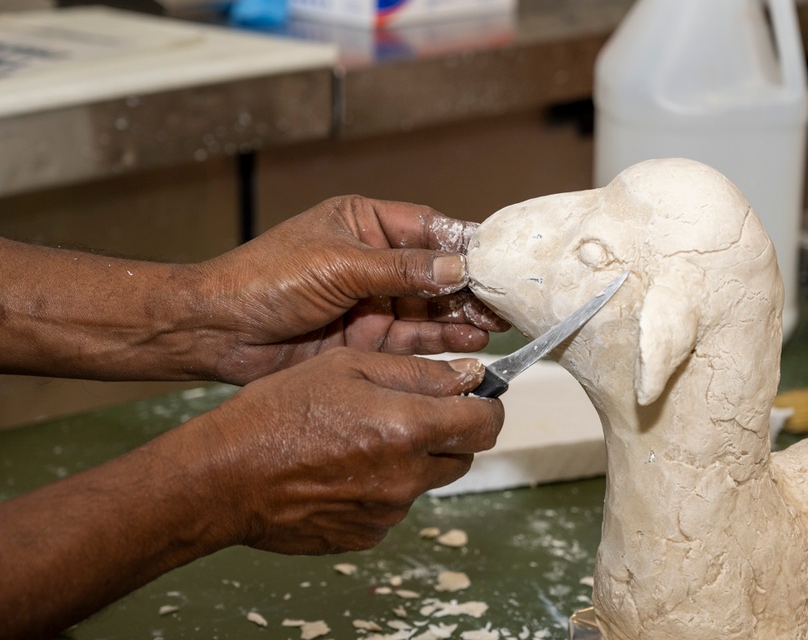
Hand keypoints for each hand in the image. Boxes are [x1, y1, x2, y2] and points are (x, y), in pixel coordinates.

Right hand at [191, 350, 501, 553]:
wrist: (225, 475)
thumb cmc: (279, 411)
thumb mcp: (348, 366)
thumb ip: (418, 372)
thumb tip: (470, 377)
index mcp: (408, 428)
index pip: (486, 423)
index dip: (487, 405)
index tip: (476, 397)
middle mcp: (407, 477)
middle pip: (463, 456)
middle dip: (449, 432)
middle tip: (410, 413)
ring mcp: (387, 512)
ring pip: (426, 482)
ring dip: (412, 460)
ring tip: (361, 439)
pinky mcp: (366, 535)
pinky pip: (393, 507)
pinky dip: (382, 488)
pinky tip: (344, 469)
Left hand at [195, 196, 507, 384]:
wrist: (218, 332)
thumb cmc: (264, 280)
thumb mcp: (338, 266)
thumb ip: (401, 270)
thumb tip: (459, 269)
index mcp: (365, 224)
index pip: (428, 230)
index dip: (465, 247)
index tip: (500, 262)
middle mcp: (373, 261)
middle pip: (436, 273)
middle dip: (470, 289)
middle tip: (504, 304)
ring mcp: (370, 302)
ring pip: (429, 308)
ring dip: (460, 317)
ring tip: (493, 326)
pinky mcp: (366, 339)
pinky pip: (413, 338)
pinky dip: (440, 341)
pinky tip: (468, 342)